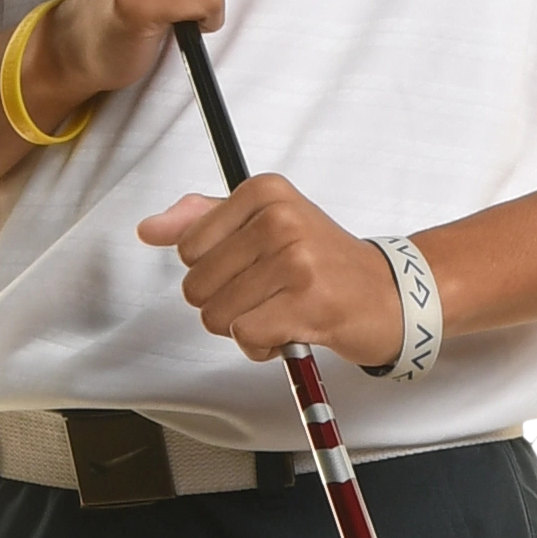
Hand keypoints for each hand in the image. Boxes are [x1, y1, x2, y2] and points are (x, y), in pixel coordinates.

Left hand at [136, 176, 405, 369]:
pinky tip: (288, 331)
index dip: (214, 270)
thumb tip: (149, 229)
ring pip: (216, 315)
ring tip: (280, 311)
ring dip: (243, 327)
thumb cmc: (322, 261)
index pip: (188, 246)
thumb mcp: (263, 223)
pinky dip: (260, 346)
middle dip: (225, 303)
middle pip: (197, 284)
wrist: (387, 294)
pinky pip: (245, 336)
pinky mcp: (306, 302)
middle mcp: (279, 219)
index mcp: (264, 191)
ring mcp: (294, 260)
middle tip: (268, 294)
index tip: (252, 265)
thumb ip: (202, 221)